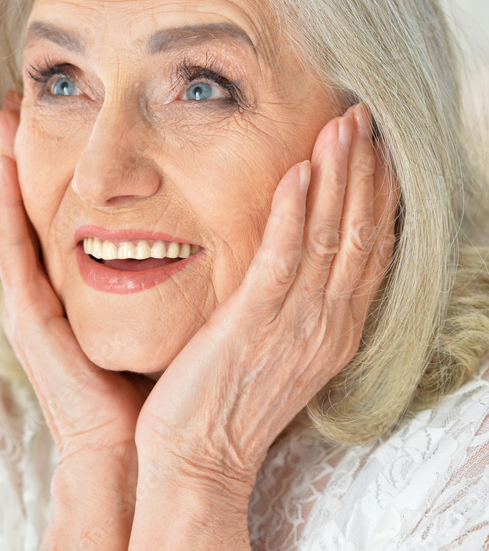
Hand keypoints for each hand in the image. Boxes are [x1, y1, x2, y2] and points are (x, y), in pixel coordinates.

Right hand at [0, 91, 151, 462]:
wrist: (126, 452)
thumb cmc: (147, 391)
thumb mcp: (153, 319)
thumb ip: (160, 280)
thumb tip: (195, 240)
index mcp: (69, 295)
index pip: (55, 218)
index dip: (49, 172)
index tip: (56, 121)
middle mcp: (41, 293)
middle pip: (26, 209)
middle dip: (17, 157)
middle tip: (18, 100)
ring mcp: (28, 304)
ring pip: (12, 218)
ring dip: (6, 166)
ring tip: (5, 115)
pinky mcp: (27, 317)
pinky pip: (13, 247)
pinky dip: (7, 202)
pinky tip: (9, 162)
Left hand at [133, 104, 397, 497]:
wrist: (198, 459)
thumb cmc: (224, 403)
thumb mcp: (273, 349)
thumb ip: (289, 305)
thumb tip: (288, 263)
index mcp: (334, 329)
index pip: (371, 248)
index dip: (376, 193)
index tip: (374, 147)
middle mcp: (327, 324)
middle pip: (363, 232)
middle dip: (365, 169)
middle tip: (363, 116)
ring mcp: (295, 325)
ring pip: (332, 236)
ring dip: (338, 175)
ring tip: (341, 124)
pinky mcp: (253, 325)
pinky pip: (282, 258)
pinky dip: (294, 212)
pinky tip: (297, 172)